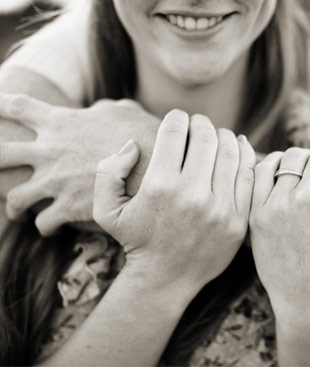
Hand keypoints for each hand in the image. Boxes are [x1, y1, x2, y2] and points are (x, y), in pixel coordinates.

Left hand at [0, 93, 159, 234]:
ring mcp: (56, 182)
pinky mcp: (69, 207)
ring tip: (18, 212)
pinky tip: (51, 227)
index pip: (20, 106)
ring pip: (15, 199)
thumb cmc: (143, 134)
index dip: (0, 104)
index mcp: (60, 122)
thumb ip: (102, 108)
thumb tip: (97, 110)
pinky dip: (45, 226)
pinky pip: (43, 223)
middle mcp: (49, 151)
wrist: (155, 166)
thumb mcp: (122, 110)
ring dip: (14, 207)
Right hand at [93, 111, 255, 288]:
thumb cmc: (136, 240)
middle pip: (206, 138)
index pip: (175, 131)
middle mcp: (192, 195)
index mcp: (160, 186)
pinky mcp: (238, 219)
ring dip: (224, 136)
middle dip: (201, 123)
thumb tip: (132, 145)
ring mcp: (219, 208)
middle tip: (198, 125)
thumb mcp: (106, 210)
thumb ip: (108, 172)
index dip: (176, 118)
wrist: (166, 279)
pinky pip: (248, 175)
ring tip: (216, 136)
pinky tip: (238, 147)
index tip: (177, 119)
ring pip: (230, 152)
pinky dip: (245, 154)